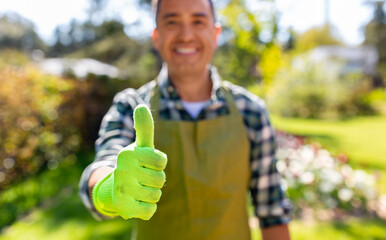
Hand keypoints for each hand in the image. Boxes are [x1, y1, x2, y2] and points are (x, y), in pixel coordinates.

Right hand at [92, 104, 166, 219]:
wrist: (116, 187)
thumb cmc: (135, 163)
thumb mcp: (141, 145)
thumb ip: (145, 127)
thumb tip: (141, 106)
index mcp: (128, 154)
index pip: (161, 161)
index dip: (159, 163)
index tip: (148, 162)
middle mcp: (121, 170)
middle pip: (159, 179)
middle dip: (156, 179)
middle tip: (143, 177)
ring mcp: (121, 189)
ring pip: (155, 195)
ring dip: (152, 194)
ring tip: (140, 188)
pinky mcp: (122, 208)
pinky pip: (149, 211)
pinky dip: (148, 208)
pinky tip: (138, 201)